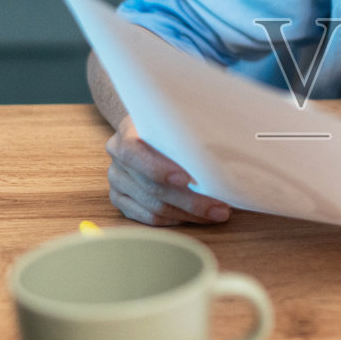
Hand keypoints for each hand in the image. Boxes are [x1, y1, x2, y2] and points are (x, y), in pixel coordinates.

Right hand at [105, 116, 231, 225]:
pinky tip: (196, 217)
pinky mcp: (121, 200)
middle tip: (219, 208)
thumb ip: (189, 133)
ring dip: (188, 214)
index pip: (134, 152)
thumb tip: (223, 154)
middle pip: (152, 187)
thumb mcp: (176, 120)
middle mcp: (117, 159)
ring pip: (154, 207)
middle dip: (190, 200)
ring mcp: (118, 182)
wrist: (147, 131)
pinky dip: (176, 220)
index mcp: (127, 133)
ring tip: (215, 214)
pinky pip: (150, 218)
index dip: (159, 168)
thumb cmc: (168, 126)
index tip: (187, 179)